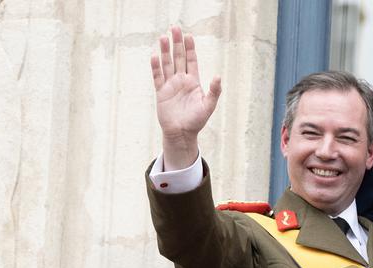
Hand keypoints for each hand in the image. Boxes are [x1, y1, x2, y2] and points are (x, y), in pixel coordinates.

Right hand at [150, 26, 221, 169]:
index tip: (188, 36)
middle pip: (178, 58)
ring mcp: (170, 85)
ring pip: (167, 64)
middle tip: (174, 28)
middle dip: (177, 44)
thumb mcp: (208, 106)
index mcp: (193, 82)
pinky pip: (157, 77)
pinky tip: (155, 56)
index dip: (190, 49)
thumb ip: (214, 91)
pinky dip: (156, 67)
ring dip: (165, 51)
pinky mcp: (161, 92)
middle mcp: (181, 81)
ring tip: (163, 37)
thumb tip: (217, 76)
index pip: (191, 61)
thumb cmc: (196, 121)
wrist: (181, 133)